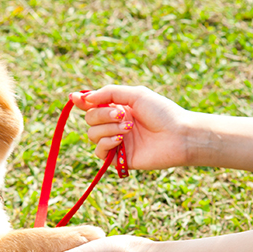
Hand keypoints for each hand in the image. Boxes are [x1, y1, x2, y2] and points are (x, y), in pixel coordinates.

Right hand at [70, 85, 193, 169]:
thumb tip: (83, 98)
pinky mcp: (119, 158)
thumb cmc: (162, 113)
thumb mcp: (136, 95)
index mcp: (119, 107)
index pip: (93, 105)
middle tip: (120, 113)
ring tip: (127, 128)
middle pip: (89, 119)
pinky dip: (106, 143)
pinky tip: (121, 140)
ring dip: (107, 128)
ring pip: (92, 135)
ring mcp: (116, 141)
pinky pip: (99, 152)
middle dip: (101, 114)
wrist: (178, 135)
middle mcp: (115, 124)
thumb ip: (109, 93)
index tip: (74, 98)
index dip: (82, 101)